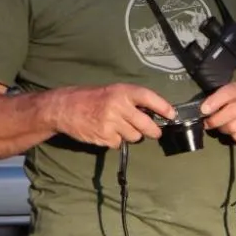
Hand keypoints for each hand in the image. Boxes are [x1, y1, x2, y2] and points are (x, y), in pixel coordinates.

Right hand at [46, 83, 174, 147]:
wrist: (63, 108)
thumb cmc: (91, 98)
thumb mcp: (112, 92)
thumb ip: (131, 101)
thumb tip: (155, 114)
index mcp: (122, 91)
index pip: (148, 97)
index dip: (163, 107)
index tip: (172, 115)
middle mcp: (118, 106)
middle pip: (147, 126)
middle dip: (153, 131)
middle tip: (153, 132)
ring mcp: (111, 122)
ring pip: (135, 137)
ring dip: (131, 136)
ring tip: (119, 127)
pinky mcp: (104, 136)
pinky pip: (119, 143)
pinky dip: (116, 141)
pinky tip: (106, 133)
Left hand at [199, 81, 235, 142]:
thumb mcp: (233, 92)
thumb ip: (218, 98)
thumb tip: (201, 111)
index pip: (228, 93)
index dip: (214, 102)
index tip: (203, 110)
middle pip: (227, 116)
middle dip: (213, 121)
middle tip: (208, 123)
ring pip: (231, 128)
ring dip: (223, 129)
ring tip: (224, 125)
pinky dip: (234, 135)